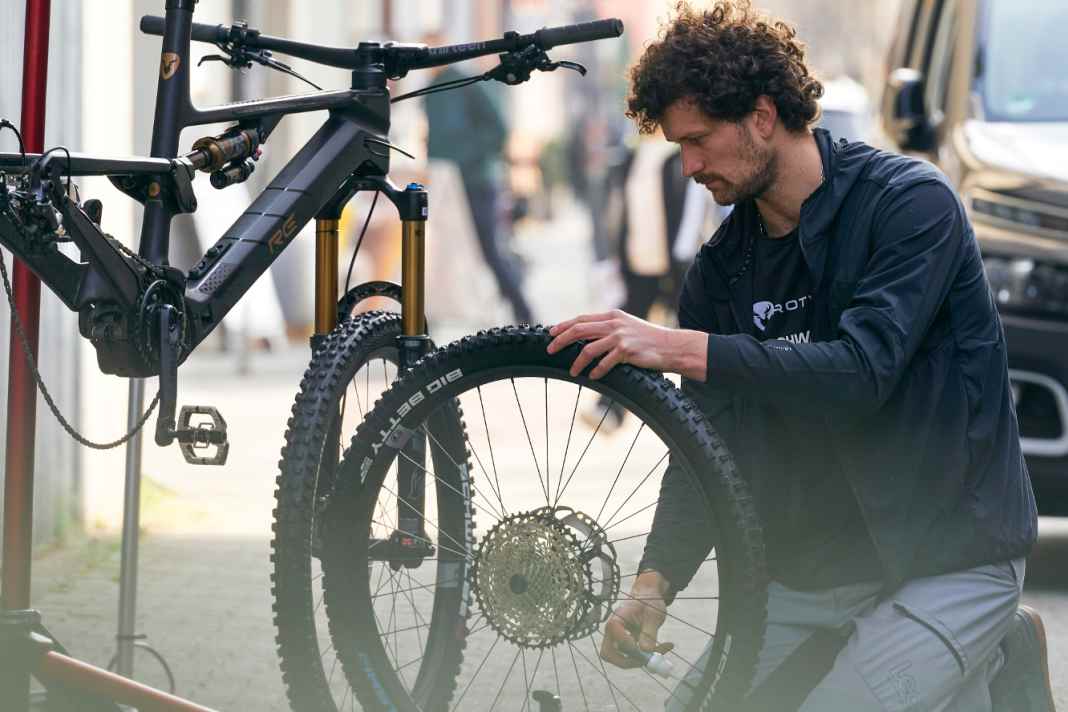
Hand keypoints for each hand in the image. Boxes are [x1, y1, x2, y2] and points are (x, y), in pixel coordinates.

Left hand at [547, 310, 706, 379]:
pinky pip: (604, 363)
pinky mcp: (626, 351)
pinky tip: (592, 377)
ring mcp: (620, 337)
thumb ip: (609, 328)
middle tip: (550, 350)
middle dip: (561, 340)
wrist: (672, 346)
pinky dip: (596, 371)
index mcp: (613, 316)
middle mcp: (614, 324)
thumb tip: (587, 336)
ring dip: (577, 362)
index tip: (551, 333)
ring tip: (572, 371)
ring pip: (588, 349)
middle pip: (579, 329)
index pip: (582, 318)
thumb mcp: (628, 327)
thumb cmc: (649, 340)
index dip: (564, 325)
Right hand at [600, 571, 673, 668]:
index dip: (629, 647)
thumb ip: (649, 633)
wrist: (648, 597)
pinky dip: (645, 657)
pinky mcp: (625, 644)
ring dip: (640, 660)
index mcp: (616, 620)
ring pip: (620, 658)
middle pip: (607, 654)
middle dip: (628, 661)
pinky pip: (630, 657)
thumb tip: (646, 650)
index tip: (645, 649)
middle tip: (648, 660)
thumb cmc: (649, 602)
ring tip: (661, 649)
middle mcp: (613, 631)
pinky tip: (662, 648)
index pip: (616, 637)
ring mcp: (617, 639)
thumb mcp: (653, 615)